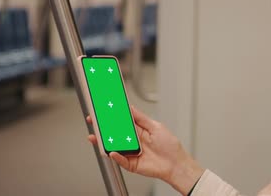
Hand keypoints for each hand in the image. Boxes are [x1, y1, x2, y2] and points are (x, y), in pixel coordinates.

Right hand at [87, 106, 203, 194]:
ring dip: (104, 142)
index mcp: (138, 130)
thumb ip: (141, 117)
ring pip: (113, 146)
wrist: (176, 164)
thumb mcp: (155, 126)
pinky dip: (116, 156)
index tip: (102, 110)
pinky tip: (112, 151)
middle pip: (114, 133)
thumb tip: (130, 107)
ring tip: (98, 136)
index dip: (111, 116)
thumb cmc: (169, 146)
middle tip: (94, 120)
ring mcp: (130, 152)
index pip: (121, 122)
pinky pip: (120, 160)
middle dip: (103, 127)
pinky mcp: (131, 164)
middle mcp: (132, 141)